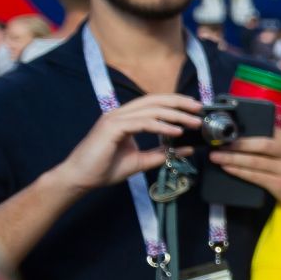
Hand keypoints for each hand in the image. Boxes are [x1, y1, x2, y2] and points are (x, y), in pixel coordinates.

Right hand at [53, 95, 201, 193]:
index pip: (154, 103)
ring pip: (151, 110)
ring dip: (176, 115)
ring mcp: (114, 118)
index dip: (175, 103)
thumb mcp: (140, 161)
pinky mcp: (112, 128)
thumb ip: (161, 154)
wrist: (80, 178)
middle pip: (155, 101)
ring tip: (193, 123)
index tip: (195, 109)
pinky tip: (176, 132)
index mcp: (126, 118)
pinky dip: (161, 126)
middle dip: (180, 103)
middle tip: (200, 109)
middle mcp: (120, 113)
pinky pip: (143, 123)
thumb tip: (185, 149)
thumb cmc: (104, 169)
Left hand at [208, 130, 280, 225]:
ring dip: (232, 158)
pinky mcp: (279, 184)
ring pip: (255, 161)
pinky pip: (255, 176)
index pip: (268, 130)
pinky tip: (228, 168)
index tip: (228, 130)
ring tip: (216, 156)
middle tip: (219, 143)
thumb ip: (275, 143)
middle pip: (262, 144)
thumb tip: (247, 134)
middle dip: (238, 144)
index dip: (247, 129)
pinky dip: (239, 171)